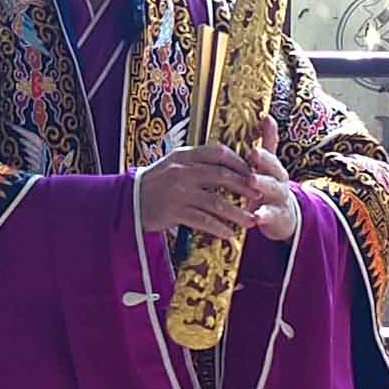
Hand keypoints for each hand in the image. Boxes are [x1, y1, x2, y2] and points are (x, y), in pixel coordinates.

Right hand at [133, 149, 289, 243]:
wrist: (128, 201)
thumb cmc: (155, 183)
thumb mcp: (173, 164)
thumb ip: (197, 163)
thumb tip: (226, 165)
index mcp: (185, 156)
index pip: (219, 153)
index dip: (240, 162)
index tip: (253, 172)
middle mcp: (182, 171)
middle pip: (222, 177)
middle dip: (245, 187)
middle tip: (260, 196)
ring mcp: (177, 192)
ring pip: (215, 202)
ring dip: (236, 213)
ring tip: (250, 221)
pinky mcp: (173, 212)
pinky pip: (202, 220)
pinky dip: (218, 227)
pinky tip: (229, 234)